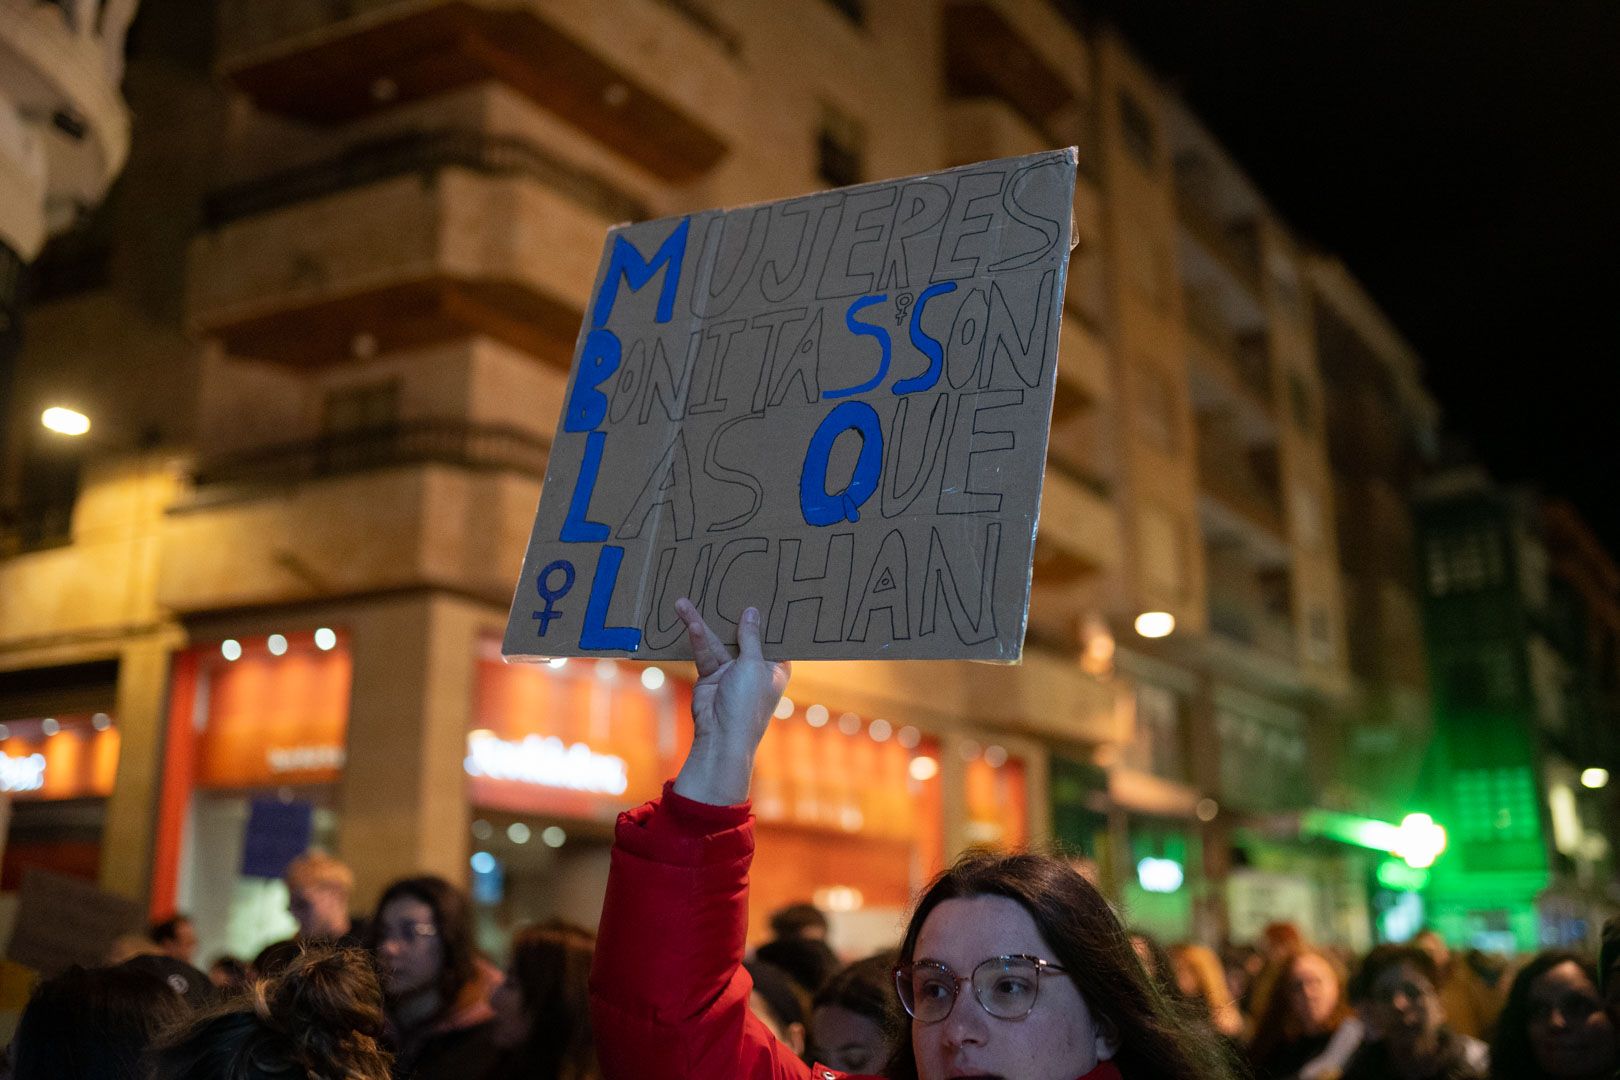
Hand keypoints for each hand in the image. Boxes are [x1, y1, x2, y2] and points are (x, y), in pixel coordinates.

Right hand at [671, 598, 790, 805]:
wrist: (721, 736)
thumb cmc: (748, 703)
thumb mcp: (754, 665)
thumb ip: (751, 637)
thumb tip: (752, 611)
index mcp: (776, 665)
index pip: (774, 635)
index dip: (768, 615)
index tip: (764, 589)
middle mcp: (755, 666)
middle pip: (743, 634)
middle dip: (731, 614)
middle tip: (723, 585)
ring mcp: (731, 670)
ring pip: (717, 641)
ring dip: (700, 623)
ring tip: (683, 602)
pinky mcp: (711, 675)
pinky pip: (704, 652)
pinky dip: (696, 638)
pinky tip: (688, 621)